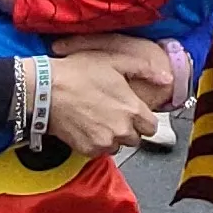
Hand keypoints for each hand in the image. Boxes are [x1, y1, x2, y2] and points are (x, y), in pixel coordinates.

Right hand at [43, 44, 177, 156]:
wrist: (45, 89)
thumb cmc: (77, 72)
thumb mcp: (114, 61)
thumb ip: (144, 70)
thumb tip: (167, 79)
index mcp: (132, 110)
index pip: (152, 127)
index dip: (143, 119)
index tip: (133, 112)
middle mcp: (121, 130)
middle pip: (136, 139)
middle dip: (128, 128)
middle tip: (112, 113)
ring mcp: (104, 142)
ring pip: (117, 146)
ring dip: (112, 137)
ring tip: (98, 118)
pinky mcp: (87, 150)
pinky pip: (99, 151)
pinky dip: (95, 142)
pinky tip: (86, 126)